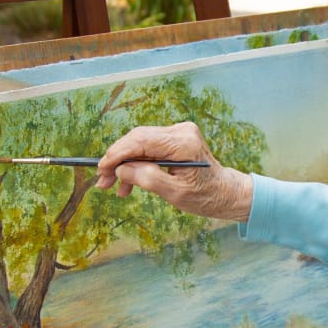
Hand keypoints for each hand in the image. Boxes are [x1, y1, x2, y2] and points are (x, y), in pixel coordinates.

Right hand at [95, 122, 253, 221]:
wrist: (226, 193)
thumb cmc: (205, 196)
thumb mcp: (175, 193)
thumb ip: (147, 178)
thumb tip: (122, 169)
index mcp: (183, 143)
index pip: (141, 141)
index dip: (117, 154)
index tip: (100, 169)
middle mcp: (181, 131)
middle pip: (138, 139)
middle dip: (117, 160)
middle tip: (103, 182)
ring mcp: (179, 133)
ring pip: (140, 144)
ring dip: (125, 164)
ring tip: (113, 187)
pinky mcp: (176, 139)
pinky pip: (149, 148)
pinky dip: (137, 163)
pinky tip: (127, 183)